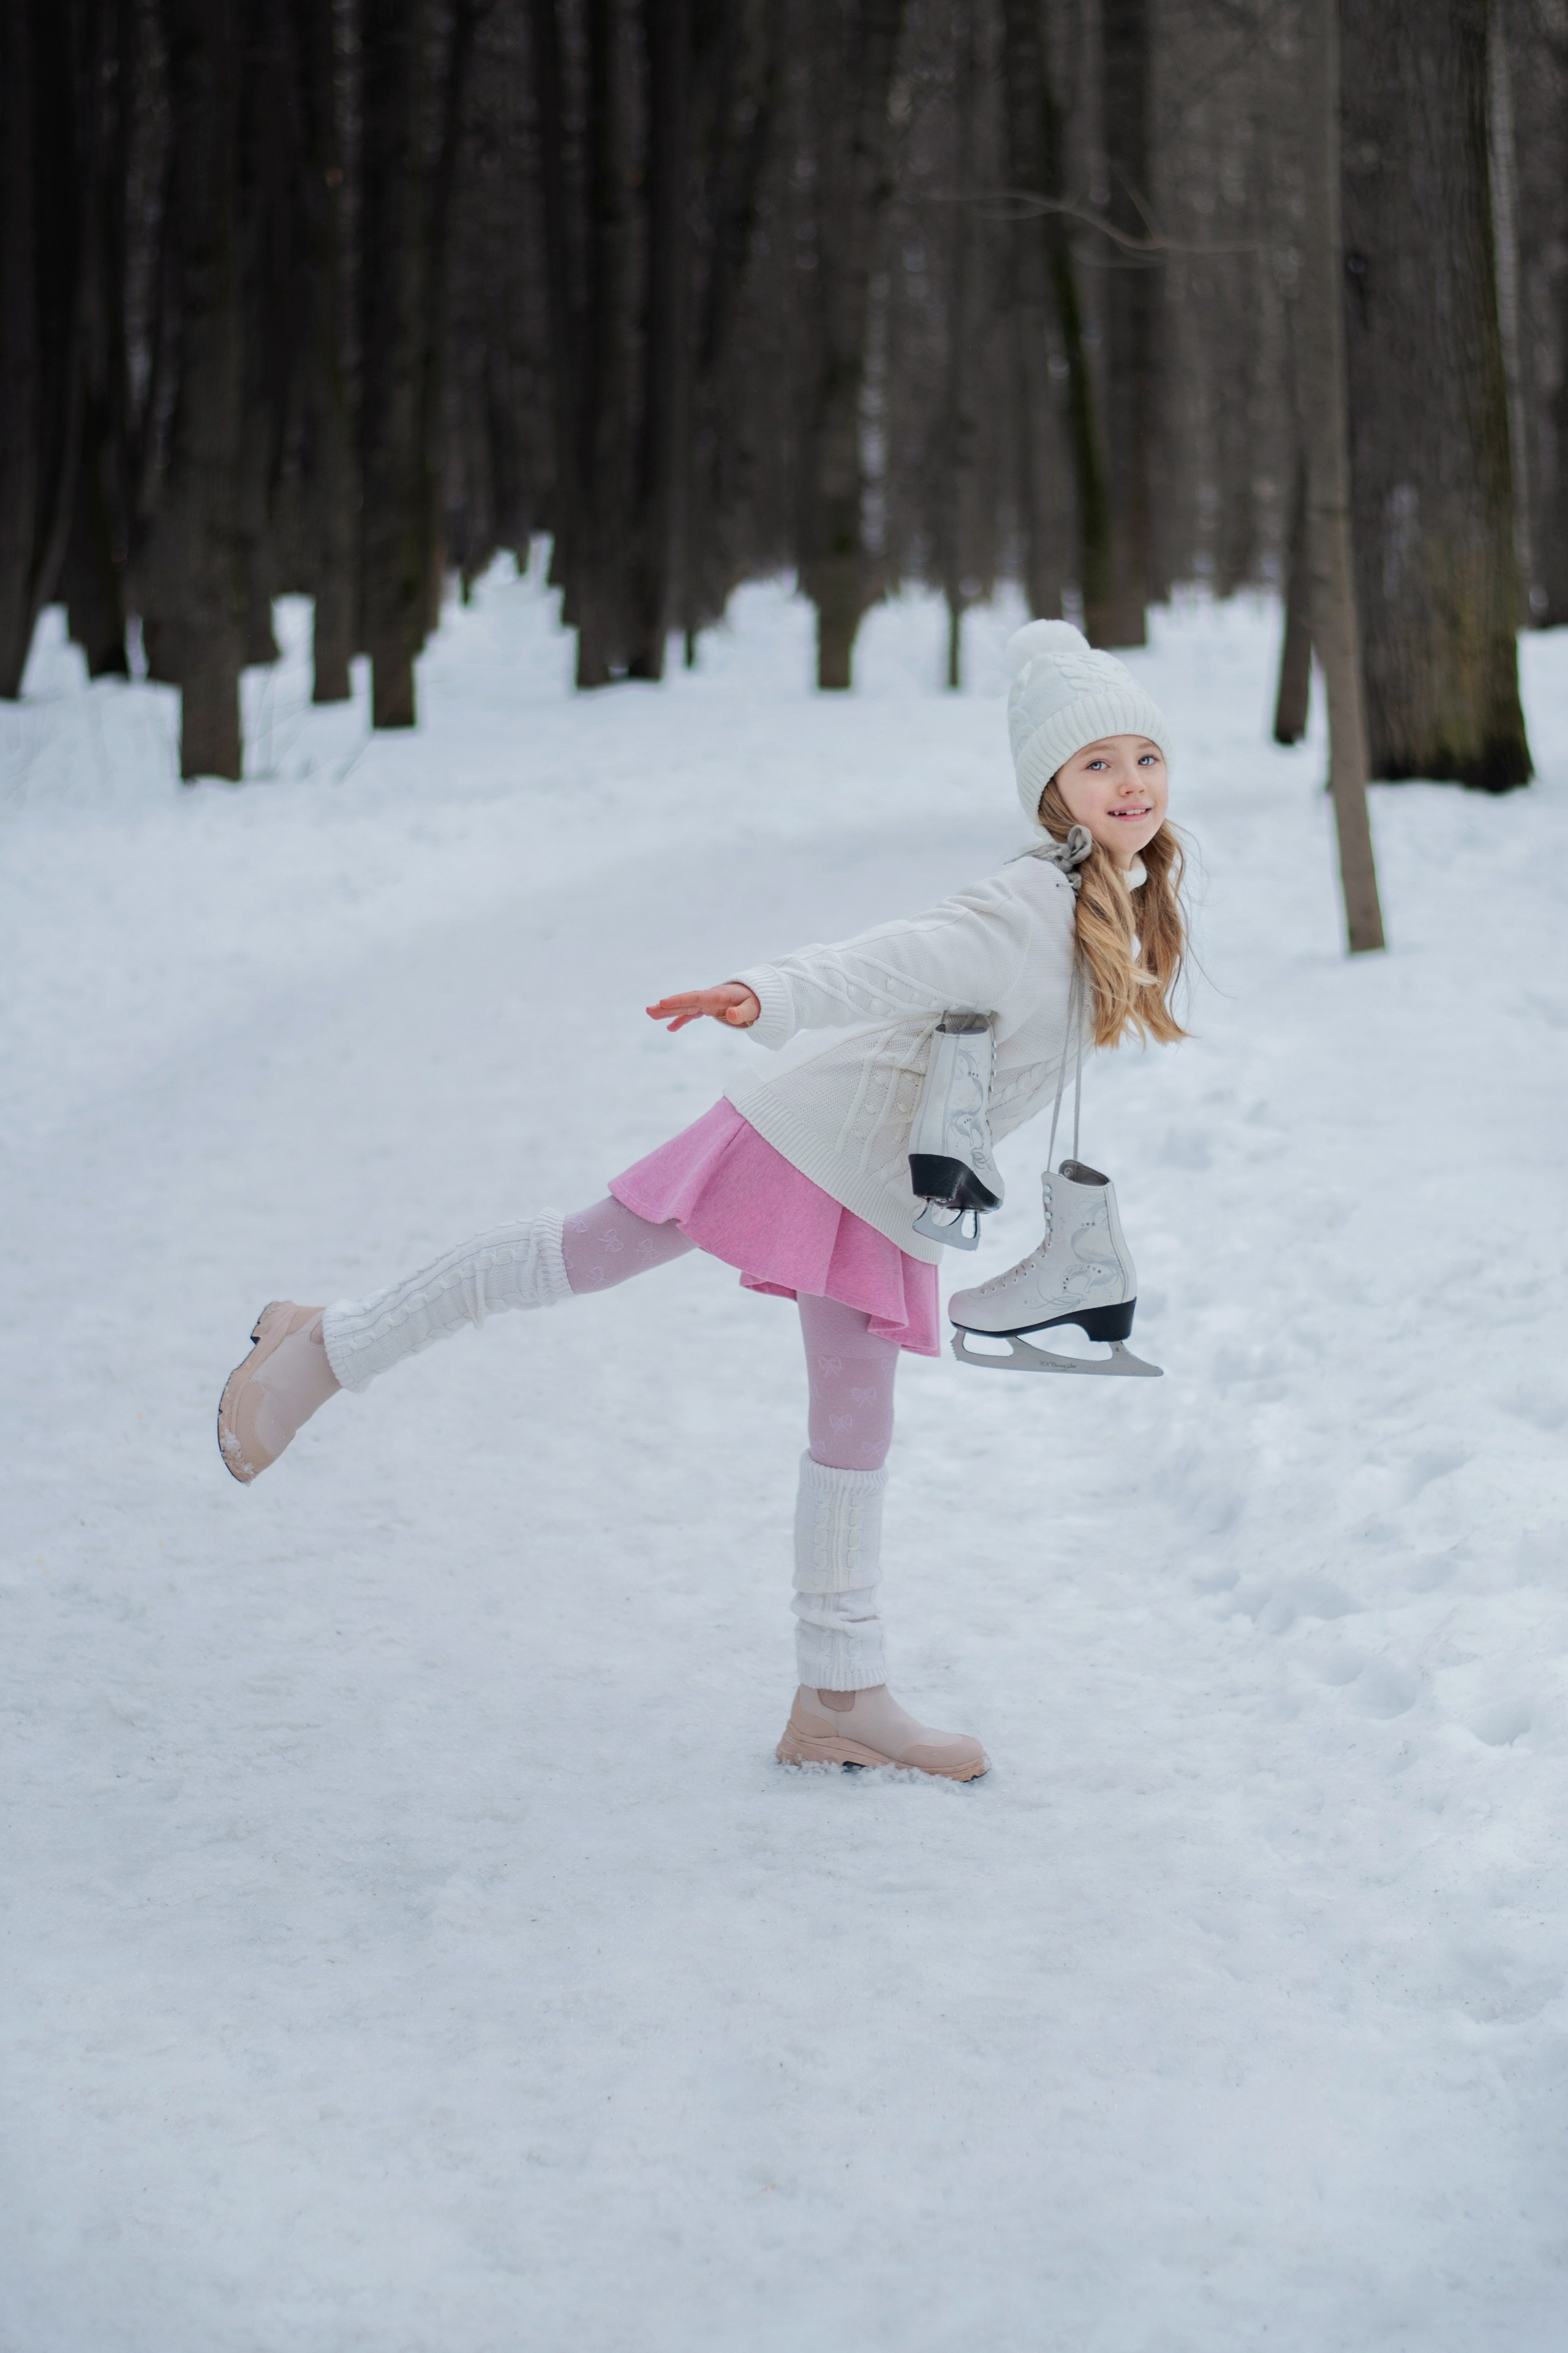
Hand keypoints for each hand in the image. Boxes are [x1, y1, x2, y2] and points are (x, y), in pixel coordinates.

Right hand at [646, 984, 760, 1032]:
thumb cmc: (757, 1003)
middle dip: (668, 1006)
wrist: (759, 997)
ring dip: (669, 1011)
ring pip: (685, 1007)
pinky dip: (681, 1020)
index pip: (695, 998)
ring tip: (651, 1014)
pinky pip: (692, 1013)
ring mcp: (708, 1003)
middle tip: (649, 1010)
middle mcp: (710, 998)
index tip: (663, 1003)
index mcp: (718, 996)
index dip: (679, 1000)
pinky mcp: (709, 1008)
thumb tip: (730, 1015)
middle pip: (685, 1002)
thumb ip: (742, 1013)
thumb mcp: (753, 1009)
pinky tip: (670, 1028)